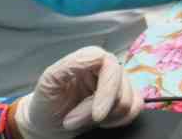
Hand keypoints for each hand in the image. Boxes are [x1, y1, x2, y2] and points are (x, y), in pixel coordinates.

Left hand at [13, 46, 142, 138]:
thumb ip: (70, 64)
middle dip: (94, 111)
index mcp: (90, 58)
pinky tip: (103, 122)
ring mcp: (117, 84)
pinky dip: (121, 119)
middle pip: (120, 87)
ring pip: (128, 100)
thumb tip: (97, 57)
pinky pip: (136, 107)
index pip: (110, 65)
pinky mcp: (123, 98)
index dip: (107, 91)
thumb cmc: (45, 102)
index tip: (97, 116)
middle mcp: (106, 68)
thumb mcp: (49, 81)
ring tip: (80, 121)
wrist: (46, 124)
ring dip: (105, 118)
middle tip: (70, 122)